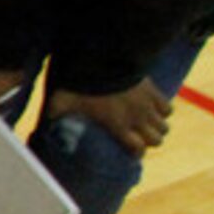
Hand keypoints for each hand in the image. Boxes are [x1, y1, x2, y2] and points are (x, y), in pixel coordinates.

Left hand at [42, 79, 171, 156]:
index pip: (137, 149)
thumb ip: (56, 111)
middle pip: (156, 140)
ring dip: (158, 126)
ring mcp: (148, 105)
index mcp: (118, 126)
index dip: (136, 152)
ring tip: (148, 124)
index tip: (132, 151)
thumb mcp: (64, 99)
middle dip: (150, 140)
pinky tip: (154, 108)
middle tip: (141, 136)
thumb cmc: (82, 84)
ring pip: (164, 125)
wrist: (104, 61)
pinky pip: (168, 107)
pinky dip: (163, 110)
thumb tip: (46, 119)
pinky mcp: (154, 92)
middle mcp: (137, 119)